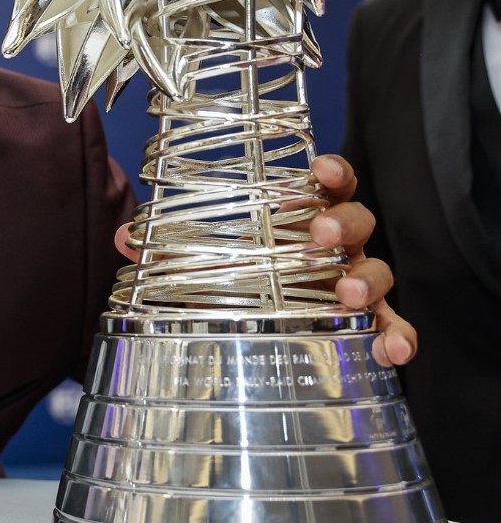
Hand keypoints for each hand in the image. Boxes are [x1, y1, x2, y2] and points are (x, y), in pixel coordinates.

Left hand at [112, 154, 416, 367]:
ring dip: (367, 278)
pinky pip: (395, 325)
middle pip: (357, 221)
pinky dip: (399, 337)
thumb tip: (123, 235)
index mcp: (303, 218)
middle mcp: (337, 245)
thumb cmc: (244, 276)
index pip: (328, 184)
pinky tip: (392, 351)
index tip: (321, 171)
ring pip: (379, 269)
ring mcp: (356, 281)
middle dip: (342, 222)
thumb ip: (168, 248)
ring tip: (347, 292)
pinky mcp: (370, 321)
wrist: (262, 323)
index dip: (332, 172)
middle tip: (318, 234)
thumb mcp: (205, 260)